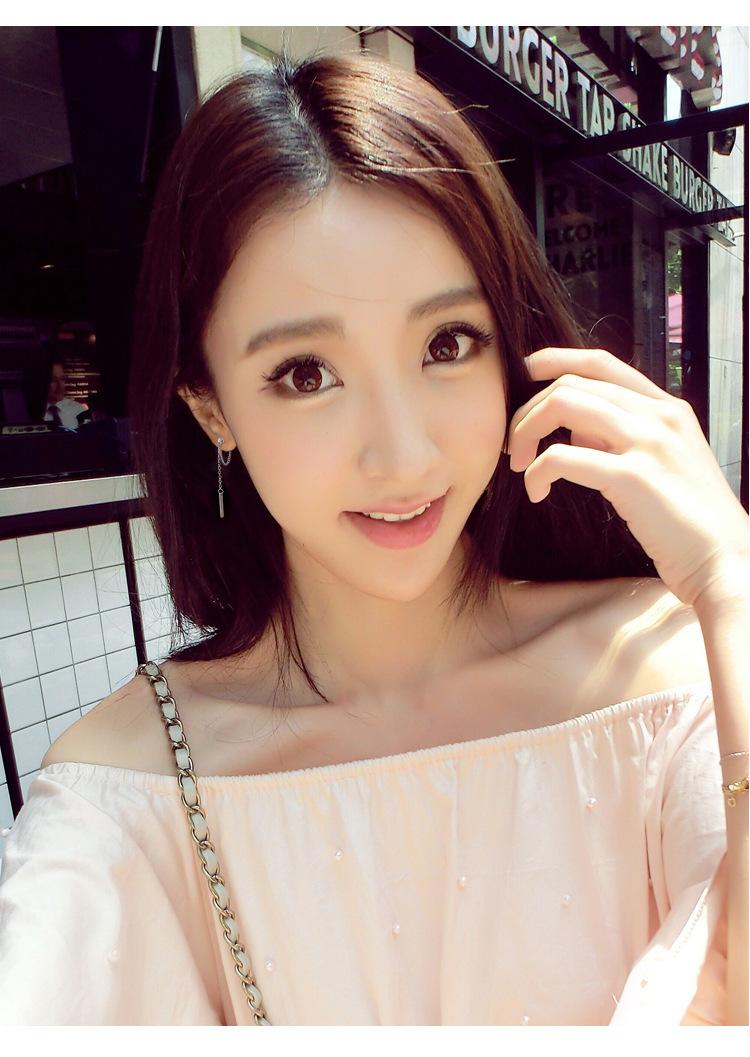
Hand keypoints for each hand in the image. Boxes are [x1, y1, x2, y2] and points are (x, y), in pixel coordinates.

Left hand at [506, 346, 748, 610]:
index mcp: (668, 409)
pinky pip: (562, 456)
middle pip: (571, 383)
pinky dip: (537, 471)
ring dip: (526, 432)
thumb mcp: (664, 463)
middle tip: (515, 447)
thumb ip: (624, 438)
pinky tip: (537, 492)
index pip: (601, 362)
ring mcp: (648, 443)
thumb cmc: (690, 523)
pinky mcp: (632, 478)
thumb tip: (577, 428)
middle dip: (528, 411)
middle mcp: (659, 416)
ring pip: (562, 405)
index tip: (524, 375)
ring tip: (520, 465)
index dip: (554, 360)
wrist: (725, 562)